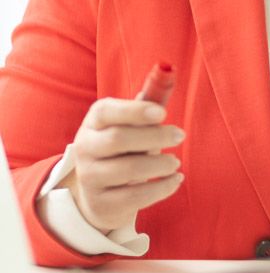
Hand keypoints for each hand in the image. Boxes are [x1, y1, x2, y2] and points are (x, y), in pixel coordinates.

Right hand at [62, 98, 184, 233]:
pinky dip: (163, 187)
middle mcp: (84, 148)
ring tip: (175, 162)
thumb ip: (151, 99)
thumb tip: (168, 70)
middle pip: (119, 139)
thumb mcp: (133, 123)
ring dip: (160, 164)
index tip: (162, 113)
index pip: (107, 111)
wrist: (102, 192)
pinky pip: (136, 196)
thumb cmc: (125, 147)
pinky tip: (175, 179)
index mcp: (93, 122)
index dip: (134, 111)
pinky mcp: (101, 203)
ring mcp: (90, 177)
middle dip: (155, 136)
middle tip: (180, 135)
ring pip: (129, 169)